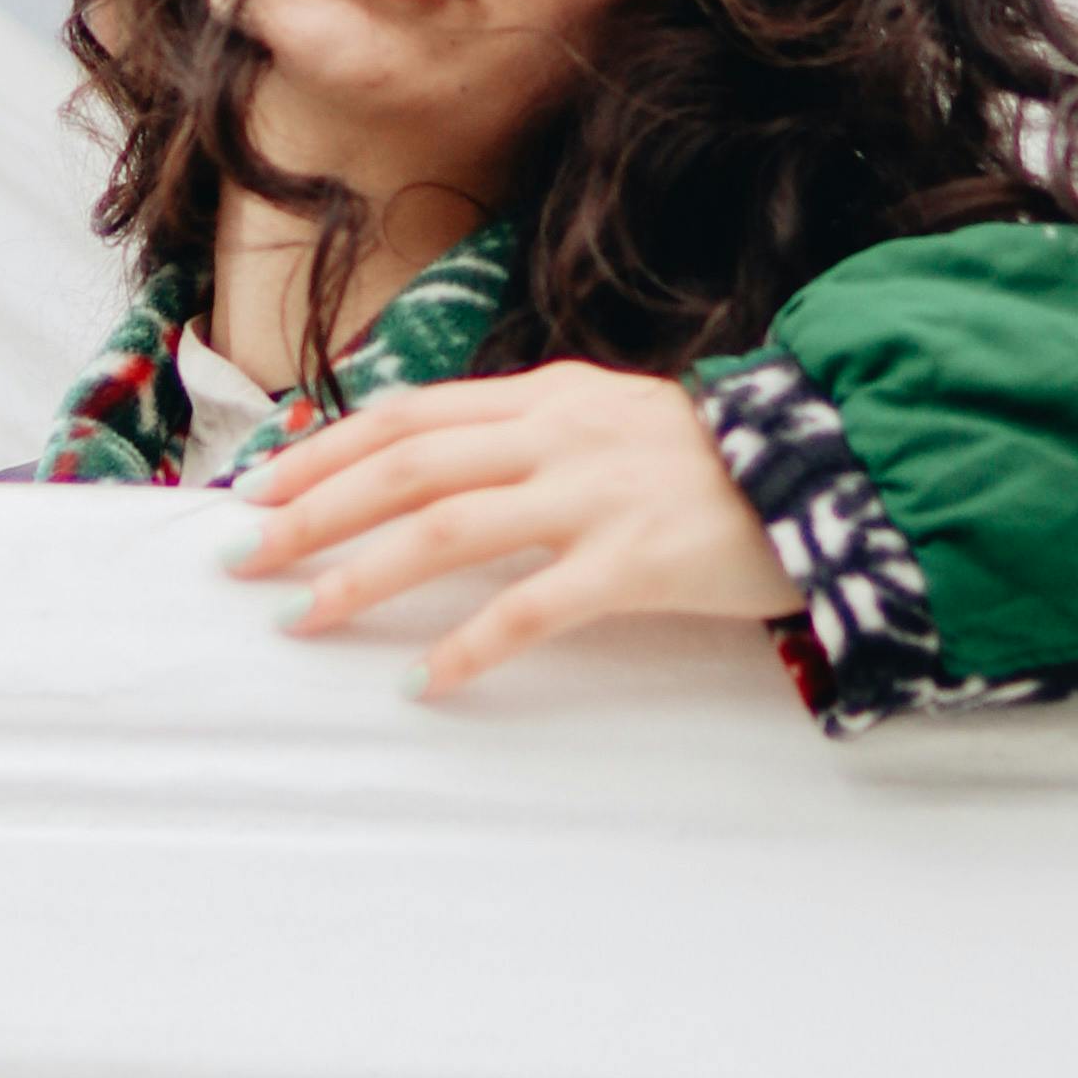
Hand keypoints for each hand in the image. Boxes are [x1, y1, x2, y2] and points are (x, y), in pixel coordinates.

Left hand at [227, 360, 796, 696]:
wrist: (834, 477)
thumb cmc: (713, 466)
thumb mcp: (613, 422)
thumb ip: (530, 436)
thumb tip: (435, 467)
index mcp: (548, 395)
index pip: (410, 414)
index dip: (325, 450)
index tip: (259, 489)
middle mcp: (559, 433)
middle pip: (406, 464)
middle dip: (313, 511)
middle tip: (244, 557)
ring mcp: (596, 494)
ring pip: (447, 526)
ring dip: (363, 574)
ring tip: (304, 617)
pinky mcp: (636, 561)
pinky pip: (532, 607)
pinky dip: (471, 645)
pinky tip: (426, 682)